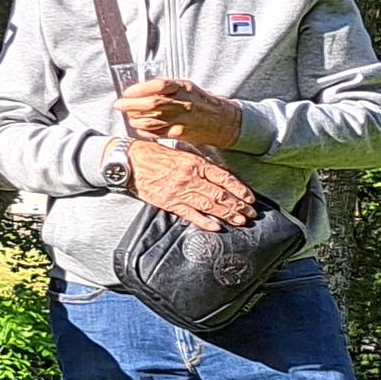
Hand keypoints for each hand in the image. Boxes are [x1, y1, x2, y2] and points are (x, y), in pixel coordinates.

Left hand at [119, 78, 244, 150]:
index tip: (127, 92)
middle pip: (152, 104)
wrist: (223, 121)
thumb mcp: (187, 88)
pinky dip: (144, 130)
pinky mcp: (180, 134)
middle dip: (131, 105)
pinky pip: (156, 133)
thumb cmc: (201, 102)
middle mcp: (183, 103)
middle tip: (119, 105)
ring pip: (151, 120)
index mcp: (184, 88)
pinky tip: (139, 128)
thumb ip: (166, 88)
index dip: (139, 89)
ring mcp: (182, 120)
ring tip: (129, 117)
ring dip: (135, 119)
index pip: (158, 86)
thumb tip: (138, 90)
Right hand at [126, 137, 262, 230]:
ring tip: (239, 221)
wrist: (130, 162)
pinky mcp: (168, 202)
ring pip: (209, 206)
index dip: (240, 189)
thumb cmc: (155, 155)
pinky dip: (204, 222)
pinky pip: (190, 214)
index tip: (250, 198)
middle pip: (220, 195)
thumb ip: (201, 163)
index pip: (224, 178)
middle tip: (250, 214)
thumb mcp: (182, 152)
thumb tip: (218, 174)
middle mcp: (190, 178)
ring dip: (226, 214)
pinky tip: (216, 227)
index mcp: (195, 164)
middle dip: (238, 205)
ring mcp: (179, 192)